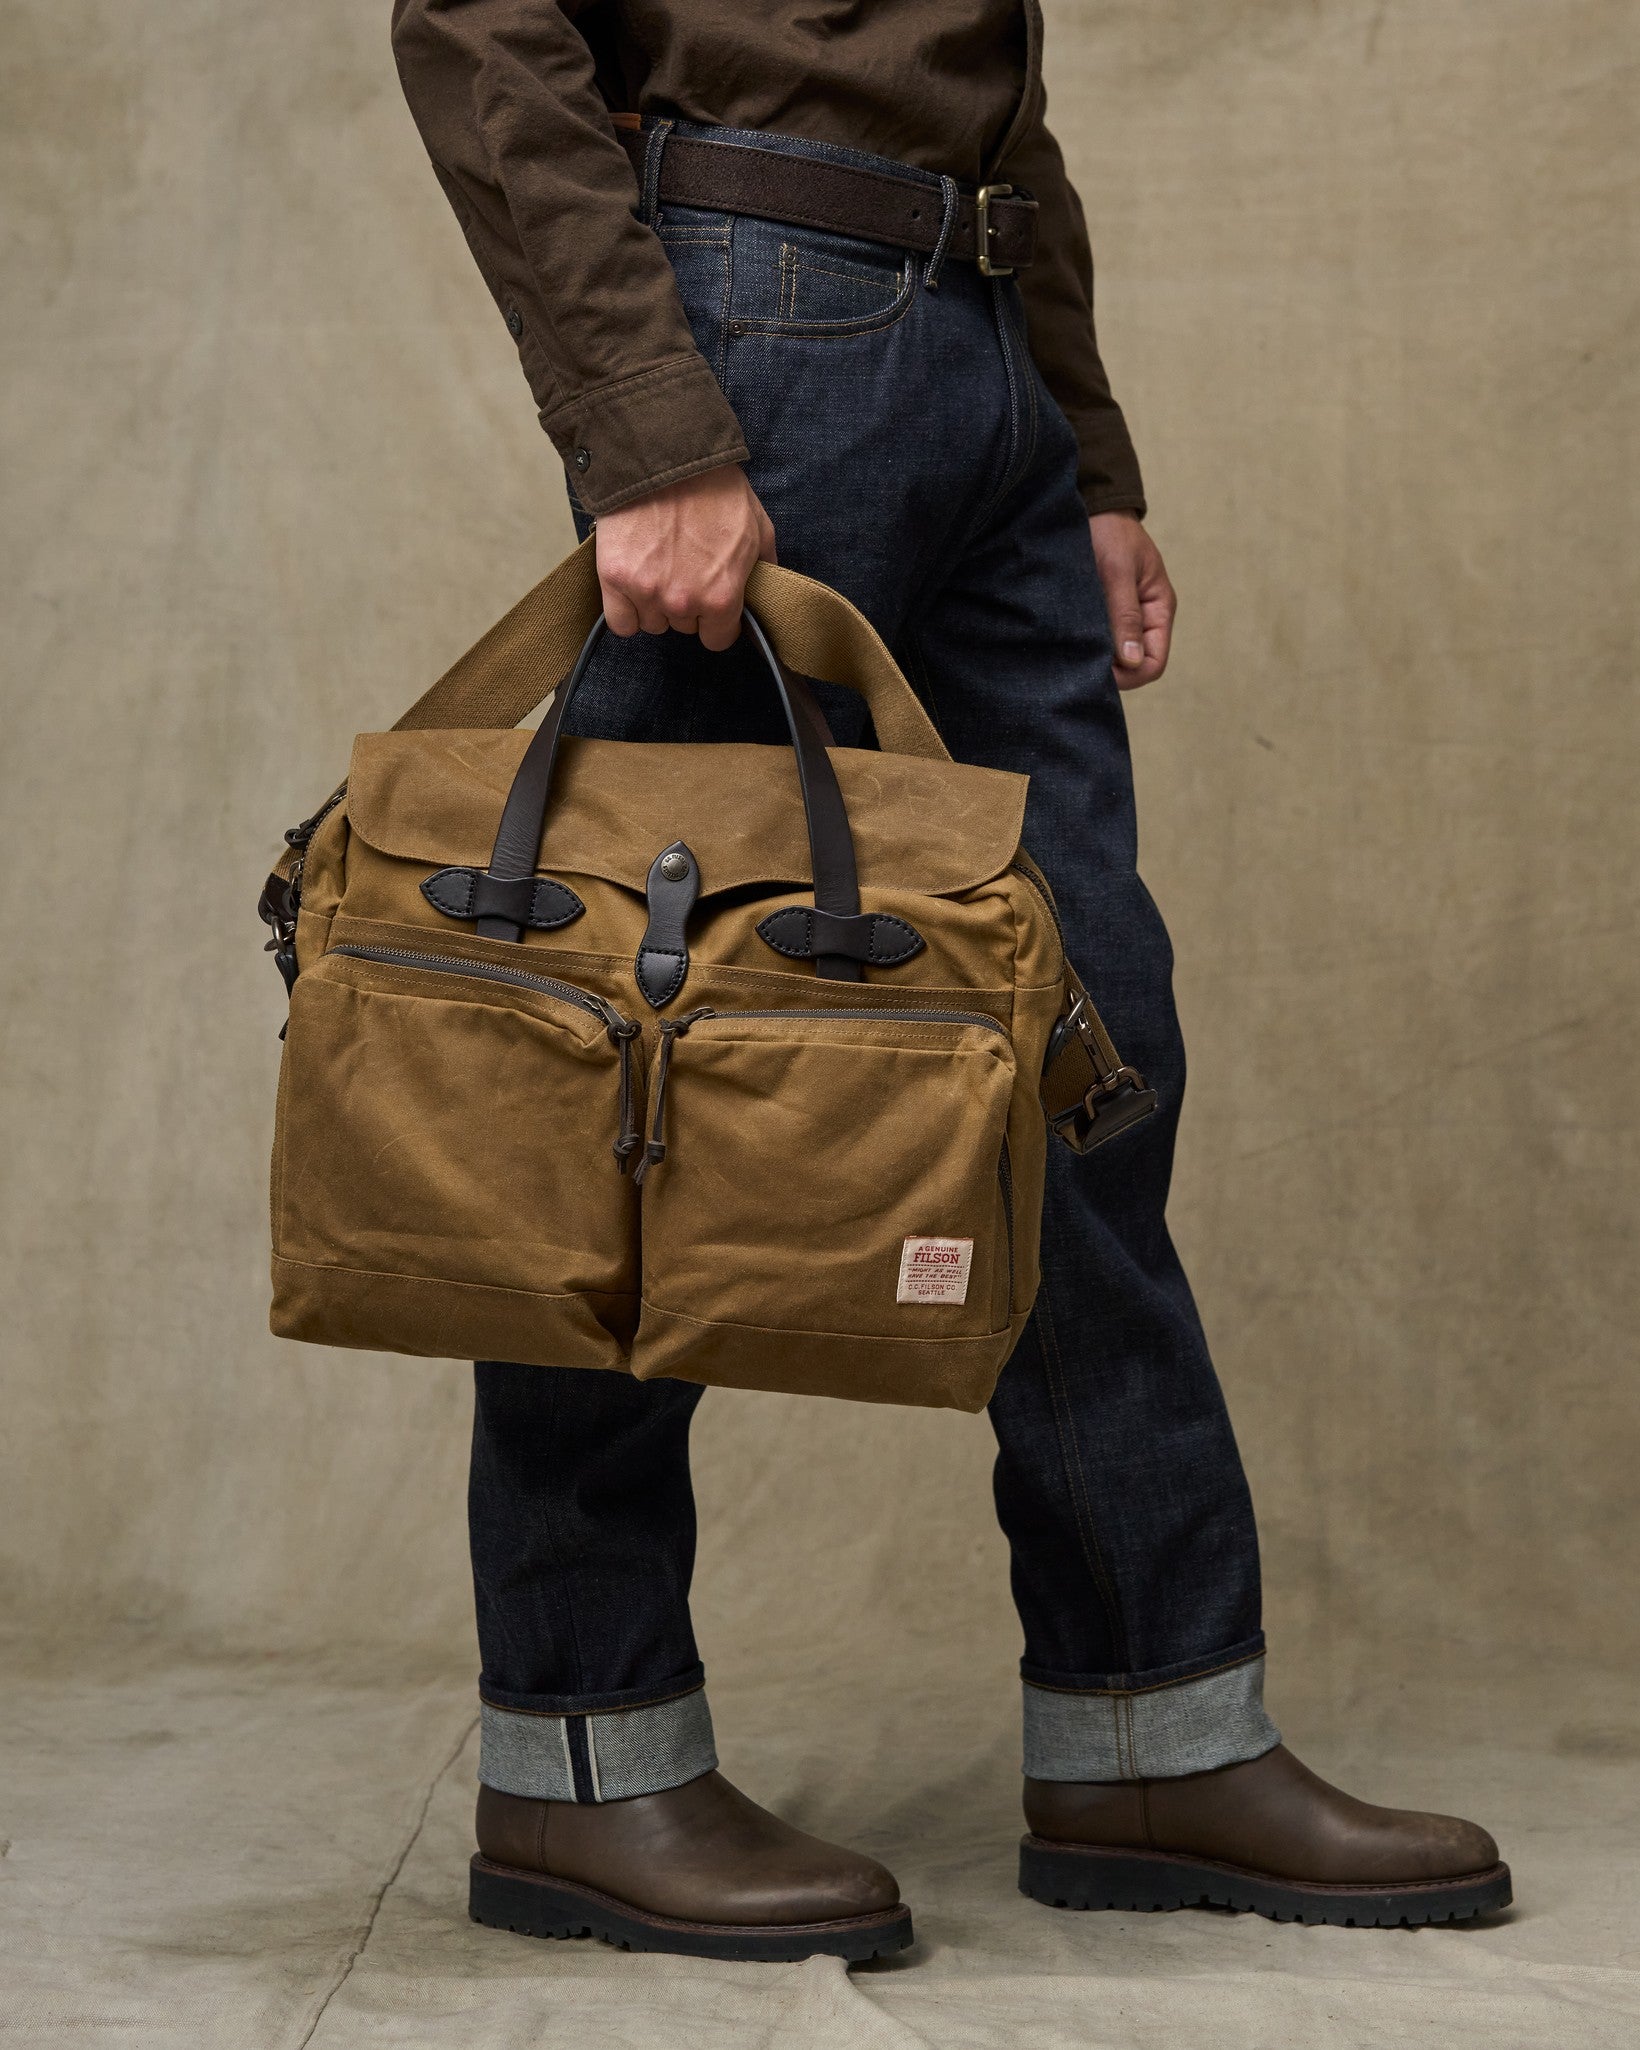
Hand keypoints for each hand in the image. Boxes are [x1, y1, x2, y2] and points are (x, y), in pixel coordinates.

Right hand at [594, 465, 776, 651]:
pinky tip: (633, 584)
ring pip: (652, 623)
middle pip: (684, 627)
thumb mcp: (757, 525)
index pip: (717, 639)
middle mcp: (683, 603)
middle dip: (686, 604)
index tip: (710, 599)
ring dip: (655, 604)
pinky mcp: (614, 579)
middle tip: (683, 566)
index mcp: (722, 597)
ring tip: (658, 565)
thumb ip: (762, 567)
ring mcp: (646, 592)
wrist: (664, 454)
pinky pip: (621, 622)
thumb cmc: (714, 486)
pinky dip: (626, 609)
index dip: (716, 620)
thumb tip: (763, 592)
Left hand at [1089, 512, 1175, 690]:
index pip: (1154, 663)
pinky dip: (1087, 645)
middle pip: (1134, 666)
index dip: (1130, 675)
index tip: (1099, 671)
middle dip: (1110, 670)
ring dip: (1096, 657)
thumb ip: (1125, 615)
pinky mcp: (1104, 613)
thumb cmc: (1109, 532)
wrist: (1093, 508)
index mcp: (1159, 609)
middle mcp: (1145, 619)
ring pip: (1114, 656)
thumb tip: (1132, 660)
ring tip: (1073, 649)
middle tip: (1079, 663)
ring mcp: (1124, 618)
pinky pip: (1100, 641)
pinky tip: (1070, 640)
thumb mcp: (1118, 571)